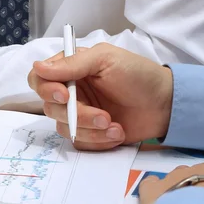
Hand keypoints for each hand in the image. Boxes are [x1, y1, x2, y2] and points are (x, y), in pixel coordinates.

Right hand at [27, 43, 172, 149]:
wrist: (165, 106)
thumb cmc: (138, 75)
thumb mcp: (105, 60)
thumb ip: (72, 64)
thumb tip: (37, 66)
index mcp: (70, 70)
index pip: (38, 79)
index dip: (46, 89)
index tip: (66, 95)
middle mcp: (69, 92)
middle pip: (49, 107)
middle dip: (76, 114)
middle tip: (102, 115)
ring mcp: (77, 114)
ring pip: (63, 128)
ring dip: (89, 129)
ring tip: (114, 124)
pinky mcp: (88, 134)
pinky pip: (79, 143)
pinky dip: (98, 140)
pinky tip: (116, 132)